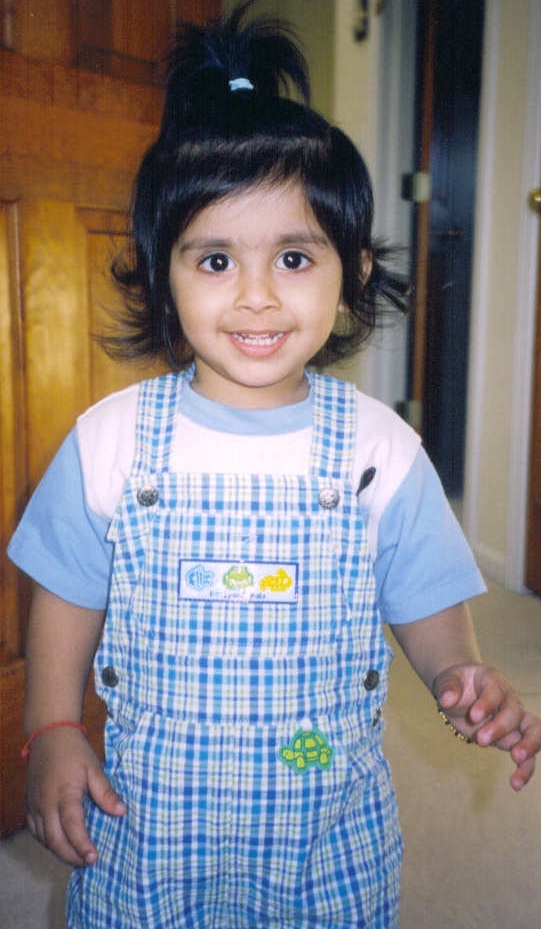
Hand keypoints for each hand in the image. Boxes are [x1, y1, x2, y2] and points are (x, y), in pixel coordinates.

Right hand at [24, 726, 126, 865]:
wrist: (49, 735)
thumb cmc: (75, 751)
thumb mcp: (94, 768)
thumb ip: (106, 792)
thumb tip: (121, 812)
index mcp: (64, 794)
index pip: (72, 827)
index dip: (82, 845)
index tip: (93, 858)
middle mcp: (45, 803)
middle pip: (55, 840)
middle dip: (71, 856)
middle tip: (88, 863)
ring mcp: (34, 805)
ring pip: (43, 839)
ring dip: (59, 851)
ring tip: (77, 857)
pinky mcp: (28, 805)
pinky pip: (35, 831)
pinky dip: (47, 841)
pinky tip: (60, 843)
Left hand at [433, 663, 540, 790]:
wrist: (461, 692)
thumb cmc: (457, 685)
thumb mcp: (448, 681)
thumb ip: (448, 688)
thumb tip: (447, 700)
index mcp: (493, 681)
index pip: (496, 691)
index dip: (487, 703)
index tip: (473, 716)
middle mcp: (508, 699)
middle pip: (514, 712)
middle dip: (500, 727)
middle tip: (481, 741)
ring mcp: (514, 720)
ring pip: (533, 731)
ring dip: (528, 746)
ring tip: (516, 760)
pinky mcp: (513, 738)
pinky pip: (526, 754)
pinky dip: (524, 769)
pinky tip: (515, 784)